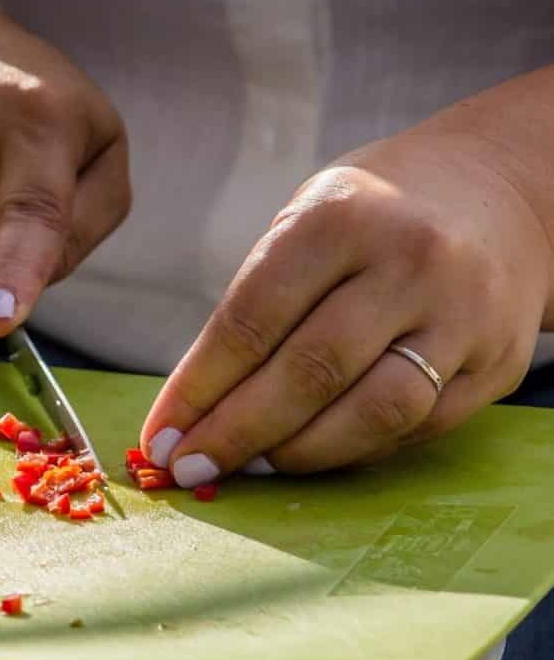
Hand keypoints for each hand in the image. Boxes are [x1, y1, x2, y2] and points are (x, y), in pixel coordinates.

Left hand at [140, 132, 551, 483]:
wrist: (499, 193)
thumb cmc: (373, 215)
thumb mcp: (305, 223)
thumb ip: (257, 305)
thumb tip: (195, 407)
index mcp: (339, 218)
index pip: (251, 321)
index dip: (197, 390)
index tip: (159, 435)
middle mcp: (408, 262)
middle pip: (308, 373)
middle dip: (236, 433)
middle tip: (189, 466)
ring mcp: (462, 316)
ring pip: (371, 413)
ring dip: (296, 453)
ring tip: (250, 466)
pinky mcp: (495, 364)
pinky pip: (415, 429)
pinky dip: (353, 451)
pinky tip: (311, 453)